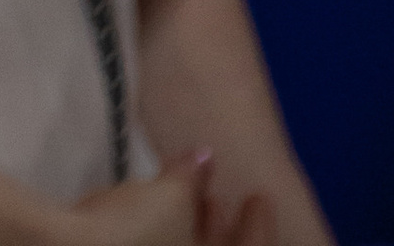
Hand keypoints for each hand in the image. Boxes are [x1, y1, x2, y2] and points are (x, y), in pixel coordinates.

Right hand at [64, 155, 270, 244]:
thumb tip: (203, 158)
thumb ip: (192, 178)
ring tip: (183, 193)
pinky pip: (154, 245)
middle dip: (219, 229)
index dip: (258, 227)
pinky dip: (162, 233)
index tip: (260, 196)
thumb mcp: (170, 198)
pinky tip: (151, 206)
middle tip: (217, 197)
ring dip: (189, 229)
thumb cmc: (133, 234)